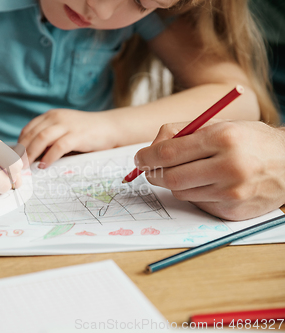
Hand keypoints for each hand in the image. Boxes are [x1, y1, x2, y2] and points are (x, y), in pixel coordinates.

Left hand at [18, 109, 117, 166]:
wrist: (111, 127)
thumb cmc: (86, 133)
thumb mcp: (64, 131)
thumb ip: (49, 140)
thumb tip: (31, 158)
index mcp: (51, 116)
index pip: (28, 130)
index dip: (19, 144)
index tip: (14, 159)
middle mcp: (56, 118)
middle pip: (32, 135)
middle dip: (22, 152)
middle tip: (16, 167)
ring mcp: (67, 125)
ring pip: (41, 139)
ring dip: (31, 154)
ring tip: (26, 167)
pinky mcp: (78, 135)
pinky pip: (58, 146)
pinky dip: (49, 157)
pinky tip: (44, 166)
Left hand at [134, 120, 284, 219]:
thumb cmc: (248, 140)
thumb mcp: (218, 125)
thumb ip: (181, 132)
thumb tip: (150, 150)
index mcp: (223, 138)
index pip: (169, 152)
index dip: (147, 157)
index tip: (140, 158)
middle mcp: (229, 167)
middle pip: (171, 177)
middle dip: (154, 174)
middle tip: (150, 170)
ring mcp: (232, 193)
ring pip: (181, 192)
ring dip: (175, 183)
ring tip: (188, 172)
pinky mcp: (233, 211)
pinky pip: (198, 204)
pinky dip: (194, 194)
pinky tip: (208, 184)